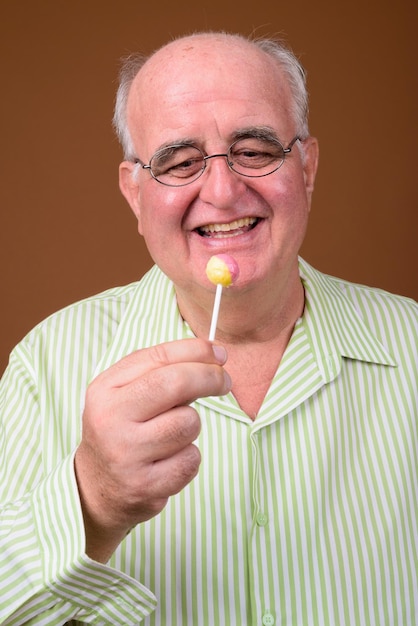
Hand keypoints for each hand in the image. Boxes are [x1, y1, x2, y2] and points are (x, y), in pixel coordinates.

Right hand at [74, 338, 229, 561]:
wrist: (96, 488)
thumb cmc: (122, 430)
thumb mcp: (125, 394)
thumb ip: (160, 372)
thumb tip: (213, 357)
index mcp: (104, 389)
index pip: (158, 357)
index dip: (196, 351)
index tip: (220, 354)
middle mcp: (110, 419)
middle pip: (175, 384)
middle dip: (209, 377)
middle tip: (224, 381)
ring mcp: (126, 454)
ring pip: (188, 423)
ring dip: (192, 425)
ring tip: (173, 434)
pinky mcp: (145, 485)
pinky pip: (191, 459)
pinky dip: (189, 457)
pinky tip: (169, 461)